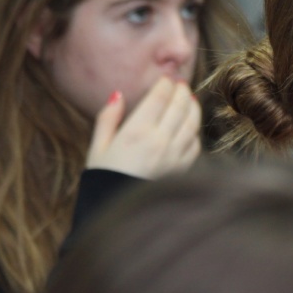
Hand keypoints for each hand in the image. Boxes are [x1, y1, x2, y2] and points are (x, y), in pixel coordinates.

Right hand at [86, 77, 201, 178]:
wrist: (118, 214)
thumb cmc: (103, 179)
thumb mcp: (97, 148)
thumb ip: (108, 119)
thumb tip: (118, 94)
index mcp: (136, 132)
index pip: (159, 98)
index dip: (166, 85)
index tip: (168, 78)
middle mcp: (160, 141)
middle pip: (179, 107)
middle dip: (182, 92)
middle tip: (181, 84)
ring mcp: (175, 155)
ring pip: (192, 123)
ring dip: (193, 108)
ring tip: (190, 100)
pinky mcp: (183, 169)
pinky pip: (195, 145)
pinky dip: (194, 132)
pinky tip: (190, 127)